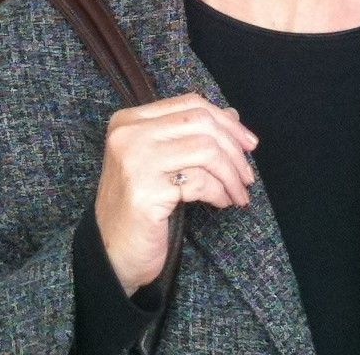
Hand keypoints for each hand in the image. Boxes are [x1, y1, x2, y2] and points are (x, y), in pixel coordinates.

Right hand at [94, 92, 259, 294]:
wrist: (111, 254)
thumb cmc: (138, 207)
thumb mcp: (162, 163)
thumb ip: (191, 135)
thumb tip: (232, 115)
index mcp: (129, 121)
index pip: (190, 104)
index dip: (226, 122)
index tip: (249, 143)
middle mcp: (128, 135)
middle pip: (201, 122)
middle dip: (234, 148)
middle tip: (248, 174)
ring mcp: (135, 161)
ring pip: (205, 150)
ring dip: (231, 174)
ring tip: (239, 193)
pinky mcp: (145, 191)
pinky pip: (199, 182)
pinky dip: (220, 192)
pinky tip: (222, 202)